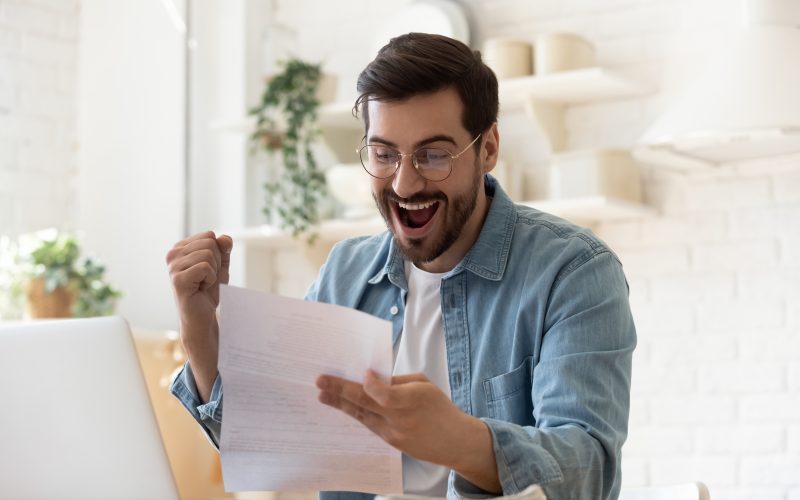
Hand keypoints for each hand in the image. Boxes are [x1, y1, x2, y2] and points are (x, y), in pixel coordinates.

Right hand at [166, 231, 232, 400]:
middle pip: (210, 243)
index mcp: (180, 248)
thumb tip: (224, 238)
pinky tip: (201, 288)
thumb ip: (224, 249)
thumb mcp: (220, 266)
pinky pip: (205, 267)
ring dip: (213, 272)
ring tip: (202, 284)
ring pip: (208, 254)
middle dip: (216, 263)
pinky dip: (210, 279)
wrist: (202, 316)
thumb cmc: (208, 291)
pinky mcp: (178, 279)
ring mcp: (173, 267)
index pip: (210, 236)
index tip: (208, 270)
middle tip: (206, 279)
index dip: (217, 254)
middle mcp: (172, 254)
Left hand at [316, 371, 500, 491]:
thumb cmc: (439, 407)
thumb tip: (373, 379)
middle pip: (366, 404)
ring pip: (362, 416)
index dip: (371, 385)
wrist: (453, 441)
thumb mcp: (425, 385)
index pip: (386, 395)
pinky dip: (355, 413)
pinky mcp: (391, 442)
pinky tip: (342, 405)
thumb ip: (399, 382)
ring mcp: (394, 433)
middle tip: (320, 381)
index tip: (363, 374)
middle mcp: (401, 418)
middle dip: (340, 390)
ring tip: (322, 394)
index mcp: (414, 399)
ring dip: (340, 404)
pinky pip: (369, 424)